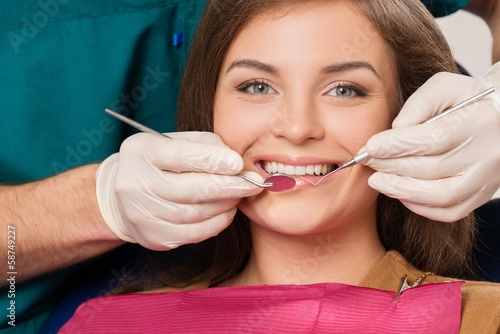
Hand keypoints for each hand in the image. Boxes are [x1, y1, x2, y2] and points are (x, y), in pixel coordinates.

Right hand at [96, 131, 261, 249]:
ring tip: (241, 195)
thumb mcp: (174, 143)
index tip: (239, 164)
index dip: (215, 161)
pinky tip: (227, 212)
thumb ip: (205, 146)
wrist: (122, 194)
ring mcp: (141, 214)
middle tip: (255, 184)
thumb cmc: (159, 163)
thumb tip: (237, 164)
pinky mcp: (152, 237)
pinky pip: (194, 234)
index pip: (184, 156)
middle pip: (193, 189)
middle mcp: (136, 183)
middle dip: (230, 186)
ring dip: (226, 204)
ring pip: (196, 213)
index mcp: (143, 151)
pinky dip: (217, 223)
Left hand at [363, 66, 499, 221]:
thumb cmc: (466, 99)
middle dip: (391, 166)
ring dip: (401, 190)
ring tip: (376, 180)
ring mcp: (487, 178)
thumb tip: (396, 130)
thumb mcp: (445, 87)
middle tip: (367, 160)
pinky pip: (449, 211)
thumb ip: (419, 104)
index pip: (433, 139)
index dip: (397, 146)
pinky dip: (420, 206)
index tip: (370, 146)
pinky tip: (399, 192)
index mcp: (479, 121)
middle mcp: (488, 154)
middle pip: (432, 168)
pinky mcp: (482, 195)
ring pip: (440, 196)